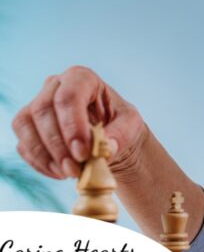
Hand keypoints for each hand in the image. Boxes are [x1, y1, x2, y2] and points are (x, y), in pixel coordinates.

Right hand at [12, 66, 145, 178]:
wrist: (110, 138)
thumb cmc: (121, 124)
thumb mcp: (131, 125)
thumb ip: (121, 134)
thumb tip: (105, 148)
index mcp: (82, 78)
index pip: (69, 95)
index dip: (72, 125)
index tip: (83, 152)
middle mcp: (55, 86)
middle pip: (43, 109)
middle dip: (58, 144)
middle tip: (75, 168)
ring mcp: (37, 105)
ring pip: (25, 125)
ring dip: (45, 154)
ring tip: (69, 173)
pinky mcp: (28, 128)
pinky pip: (23, 144)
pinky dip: (40, 162)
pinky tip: (60, 173)